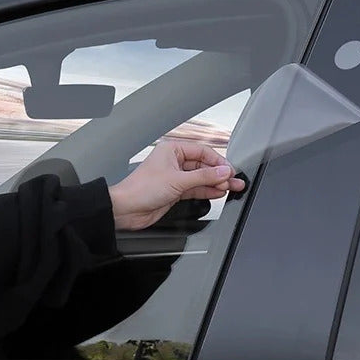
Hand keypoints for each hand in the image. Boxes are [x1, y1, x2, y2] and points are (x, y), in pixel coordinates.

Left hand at [108, 139, 244, 230]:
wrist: (125, 209)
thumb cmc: (141, 189)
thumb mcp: (178, 180)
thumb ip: (204, 177)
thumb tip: (223, 171)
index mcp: (173, 150)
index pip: (202, 152)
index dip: (218, 161)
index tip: (230, 170)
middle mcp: (175, 161)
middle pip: (204, 165)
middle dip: (219, 173)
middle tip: (234, 180)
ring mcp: (175, 177)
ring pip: (201, 178)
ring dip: (216, 183)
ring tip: (232, 187)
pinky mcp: (175, 191)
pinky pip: (196, 188)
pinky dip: (207, 191)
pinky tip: (218, 192)